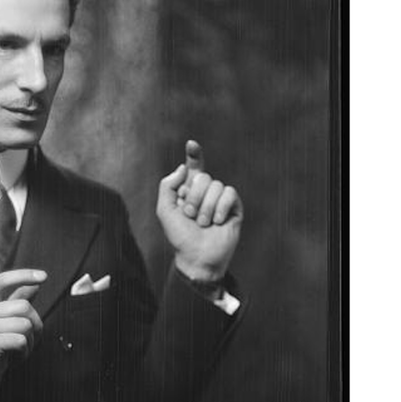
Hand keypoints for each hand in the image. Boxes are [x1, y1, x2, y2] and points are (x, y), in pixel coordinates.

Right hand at [0, 269, 45, 401]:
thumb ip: (14, 302)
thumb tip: (34, 286)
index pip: (2, 280)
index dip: (23, 275)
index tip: (43, 276)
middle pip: (23, 306)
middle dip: (35, 325)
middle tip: (29, 340)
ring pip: (25, 325)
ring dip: (29, 343)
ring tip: (17, 352)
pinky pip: (21, 341)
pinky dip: (24, 353)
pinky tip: (14, 359)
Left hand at [157, 140, 243, 283]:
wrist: (197, 257)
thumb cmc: (180, 236)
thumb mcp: (165, 210)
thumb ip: (167, 185)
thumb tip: (184, 167)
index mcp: (189, 190)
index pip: (194, 168)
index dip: (194, 154)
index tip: (191, 144)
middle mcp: (206, 192)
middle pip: (204, 177)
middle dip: (194, 197)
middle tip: (190, 215)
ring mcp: (221, 200)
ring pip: (217, 185)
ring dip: (206, 207)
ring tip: (203, 224)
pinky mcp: (235, 208)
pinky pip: (230, 193)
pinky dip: (221, 208)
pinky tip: (217, 221)